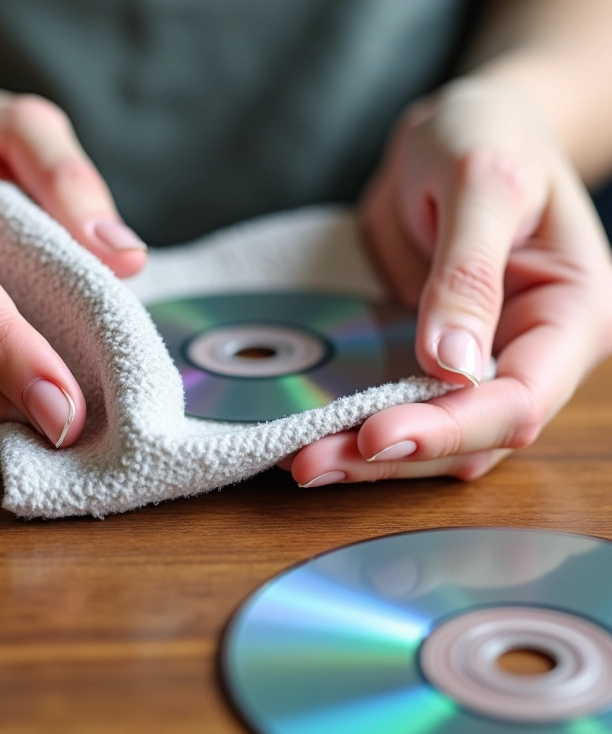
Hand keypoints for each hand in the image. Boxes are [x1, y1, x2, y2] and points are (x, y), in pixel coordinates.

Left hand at [286, 78, 611, 485]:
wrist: (458, 133)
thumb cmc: (487, 136)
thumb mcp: (481, 182)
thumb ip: (468, 274)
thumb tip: (452, 366)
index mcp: (570, 315)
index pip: (519, 401)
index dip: (449, 428)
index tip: (376, 433)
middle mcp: (530, 353)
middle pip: (471, 438)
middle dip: (394, 457)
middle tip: (312, 462)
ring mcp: (479, 364)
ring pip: (433, 439)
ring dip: (367, 456)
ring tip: (301, 460)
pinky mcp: (431, 360)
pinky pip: (399, 408)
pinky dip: (355, 426)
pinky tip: (310, 432)